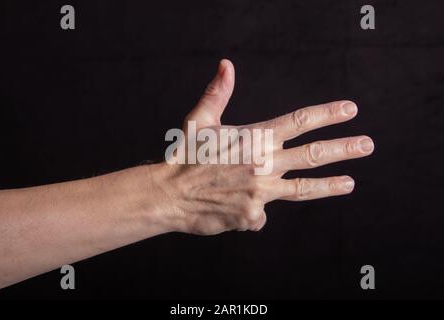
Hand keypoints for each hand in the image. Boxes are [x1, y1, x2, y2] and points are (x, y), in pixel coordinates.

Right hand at [157, 59, 374, 234]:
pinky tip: (236, 205)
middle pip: (313, 155)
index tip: (349, 110)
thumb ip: (218, 93)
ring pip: (303, 189)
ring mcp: (261, 192)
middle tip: (367, 144)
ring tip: (350, 182)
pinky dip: (254, 208)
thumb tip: (226, 65)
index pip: (299, 122)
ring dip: (330, 185)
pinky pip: (261, 213)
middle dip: (343, 148)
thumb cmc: (184, 157)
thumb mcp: (200, 121)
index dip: (327, 114)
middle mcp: (263, 164)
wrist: (169, 195)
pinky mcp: (253, 215)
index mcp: (254, 138)